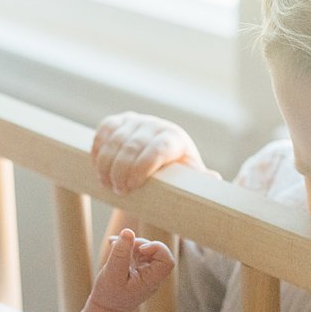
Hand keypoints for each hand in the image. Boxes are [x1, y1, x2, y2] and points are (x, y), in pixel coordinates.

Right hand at [89, 228, 174, 311]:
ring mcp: (146, 270)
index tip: (140, 249)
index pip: (167, 260)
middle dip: (139, 243)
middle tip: (120, 246)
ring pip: (147, 248)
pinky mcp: (138, 266)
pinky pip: (138, 250)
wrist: (106, 308)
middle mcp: (152, 275)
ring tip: (113, 245)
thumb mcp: (112, 273)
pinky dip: (126, 246)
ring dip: (130, 244)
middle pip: (156, 250)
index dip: (157, 248)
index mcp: (151, 280)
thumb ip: (120, 253)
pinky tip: (113, 245)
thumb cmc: (109, 295)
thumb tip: (128, 231)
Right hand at [92, 112, 212, 194]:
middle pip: (133, 145)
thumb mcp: (189, 180)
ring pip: (115, 139)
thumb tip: (213, 177)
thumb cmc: (176, 174)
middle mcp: (155, 125)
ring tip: (106, 183)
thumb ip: (199, 181)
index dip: (142, 167)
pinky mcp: (119, 121)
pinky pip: (104, 130)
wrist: (162, 159)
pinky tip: (97, 167)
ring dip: (106, 163)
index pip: (157, 149)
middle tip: (117, 191)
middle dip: (121, 170)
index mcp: (174, 139)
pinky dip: (97, 149)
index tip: (132, 187)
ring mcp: (136, 121)